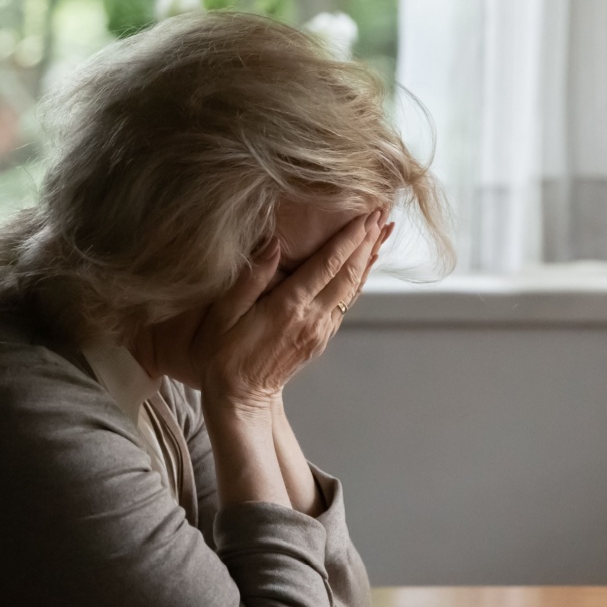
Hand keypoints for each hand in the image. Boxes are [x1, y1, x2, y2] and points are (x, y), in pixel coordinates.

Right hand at [196, 212, 381, 413]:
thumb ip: (250, 277)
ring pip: (353, 288)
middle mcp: (312, 318)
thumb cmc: (222, 354)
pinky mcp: (321, 338)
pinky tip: (365, 264)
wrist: (238, 398)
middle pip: (349, 273)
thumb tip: (273, 243)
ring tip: (384, 229)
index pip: (327, 265)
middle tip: (383, 209)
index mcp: (289, 307)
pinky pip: (347, 302)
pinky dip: (360, 278)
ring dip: (370, 256)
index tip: (366, 212)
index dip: (349, 237)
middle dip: (367, 239)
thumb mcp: (225, 314)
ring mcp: (320, 330)